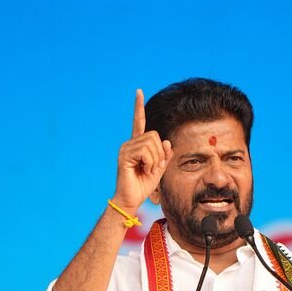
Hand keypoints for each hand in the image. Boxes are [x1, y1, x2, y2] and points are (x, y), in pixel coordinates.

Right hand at [112, 89, 172, 213]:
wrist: (132, 199)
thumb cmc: (144, 185)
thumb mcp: (160, 168)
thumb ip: (164, 155)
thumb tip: (167, 141)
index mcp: (138, 145)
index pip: (138, 122)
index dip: (138, 107)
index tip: (138, 91)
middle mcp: (130, 143)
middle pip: (154, 135)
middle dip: (160, 153)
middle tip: (154, 167)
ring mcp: (125, 149)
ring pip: (151, 144)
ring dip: (156, 160)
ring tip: (148, 170)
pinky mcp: (124, 156)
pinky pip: (145, 152)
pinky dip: (150, 163)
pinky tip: (144, 170)